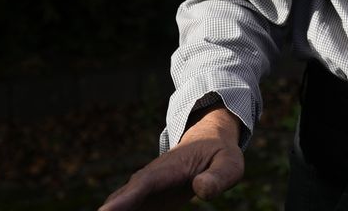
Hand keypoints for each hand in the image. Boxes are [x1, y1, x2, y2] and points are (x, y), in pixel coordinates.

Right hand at [99, 107, 244, 210]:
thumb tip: (201, 189)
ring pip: (118, 209)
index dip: (123, 201)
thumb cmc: (219, 154)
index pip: (142, 185)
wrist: (206, 143)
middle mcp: (147, 181)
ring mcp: (142, 193)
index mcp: (167, 169)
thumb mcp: (229, 162)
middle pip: (120, 202)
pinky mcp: (144, 202)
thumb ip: (219, 176)